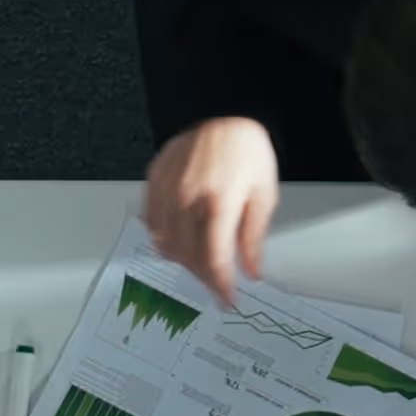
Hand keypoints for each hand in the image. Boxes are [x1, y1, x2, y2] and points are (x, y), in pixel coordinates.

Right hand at [143, 117, 279, 306]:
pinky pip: (152, 224)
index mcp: (220, 201)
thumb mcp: (264, 196)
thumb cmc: (248, 153)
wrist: (223, 115)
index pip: (214, 258)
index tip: (227, 300)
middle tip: (218, 285)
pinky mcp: (153, 182)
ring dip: (183, 261)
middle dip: (203, 277)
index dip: (220, 285)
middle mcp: (187, 197)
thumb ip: (254, 238)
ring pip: (165, 244)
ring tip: (202, 264)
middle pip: (187, 255)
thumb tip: (252, 271)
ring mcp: (166, 190)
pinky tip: (182, 241)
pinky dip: (165, 239)